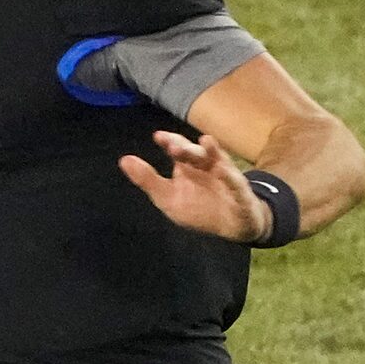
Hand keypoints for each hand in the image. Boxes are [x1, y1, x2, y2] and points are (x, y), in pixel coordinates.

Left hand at [118, 130, 274, 242]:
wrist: (234, 226)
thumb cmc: (200, 208)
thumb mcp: (168, 197)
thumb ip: (147, 180)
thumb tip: (123, 160)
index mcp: (189, 165)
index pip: (178, 148)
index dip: (170, 141)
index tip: (158, 137)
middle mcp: (208, 166)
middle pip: (197, 153)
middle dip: (186, 148)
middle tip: (173, 147)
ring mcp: (226, 178)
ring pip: (218, 162)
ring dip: (211, 152)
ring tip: (205, 142)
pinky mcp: (241, 194)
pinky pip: (236, 184)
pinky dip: (230, 177)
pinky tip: (223, 170)